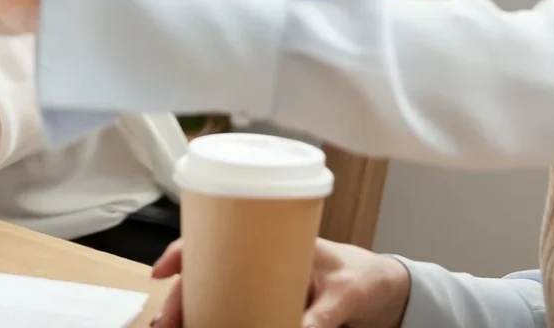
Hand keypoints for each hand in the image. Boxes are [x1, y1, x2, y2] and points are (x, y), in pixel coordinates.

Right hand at [150, 238, 411, 327]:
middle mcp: (264, 261)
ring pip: (215, 296)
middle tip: (164, 322)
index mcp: (277, 243)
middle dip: (180, 296)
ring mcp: (266, 286)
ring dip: (191, 314)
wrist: (390, 291)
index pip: (222, 235)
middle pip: (208, 271)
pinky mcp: (273, 310)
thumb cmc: (367, 277)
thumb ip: (320, 317)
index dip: (187, 249)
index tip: (163, 270)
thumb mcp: (346, 294)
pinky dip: (214, 323)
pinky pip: (236, 316)